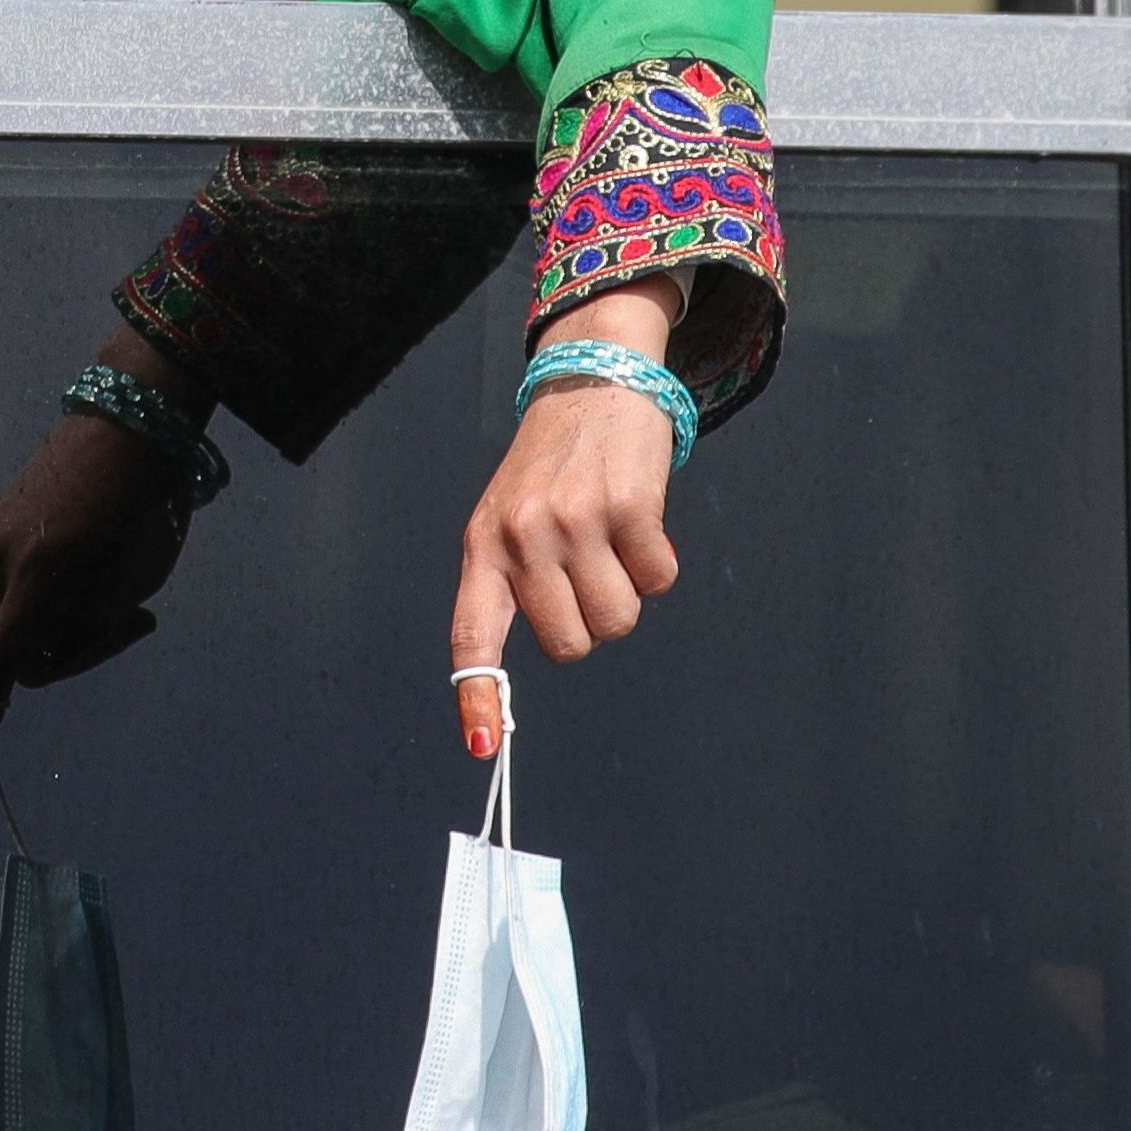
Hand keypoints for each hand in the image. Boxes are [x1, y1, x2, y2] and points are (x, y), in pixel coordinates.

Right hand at [0, 337, 203, 778]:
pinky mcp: (6, 517)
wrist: (133, 416)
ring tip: (130, 568)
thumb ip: (90, 627)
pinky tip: (105, 540)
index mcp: (40, 576)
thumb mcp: (135, 579)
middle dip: (81, 646)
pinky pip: (31, 574)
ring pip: (32, 608)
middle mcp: (4, 556)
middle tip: (143, 619)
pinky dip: (65, 577)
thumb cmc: (147, 504)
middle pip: (31, 645)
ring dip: (77, 608)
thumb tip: (51, 646)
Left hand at [449, 278, 688, 755]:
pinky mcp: (628, 508)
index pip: (472, 633)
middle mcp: (522, 536)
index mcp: (483, 545)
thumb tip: (555, 650)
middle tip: (587, 572)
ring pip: (618, 620)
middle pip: (570, 645)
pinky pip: (658, 581)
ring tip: (610, 539)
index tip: (485, 746)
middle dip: (588, 623)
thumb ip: (514, 580)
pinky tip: (637, 520)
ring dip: (626, 592)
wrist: (592, 384)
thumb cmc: (550, 469)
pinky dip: (658, 562)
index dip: (478, 695)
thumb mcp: (508, 515)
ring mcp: (574, 522)